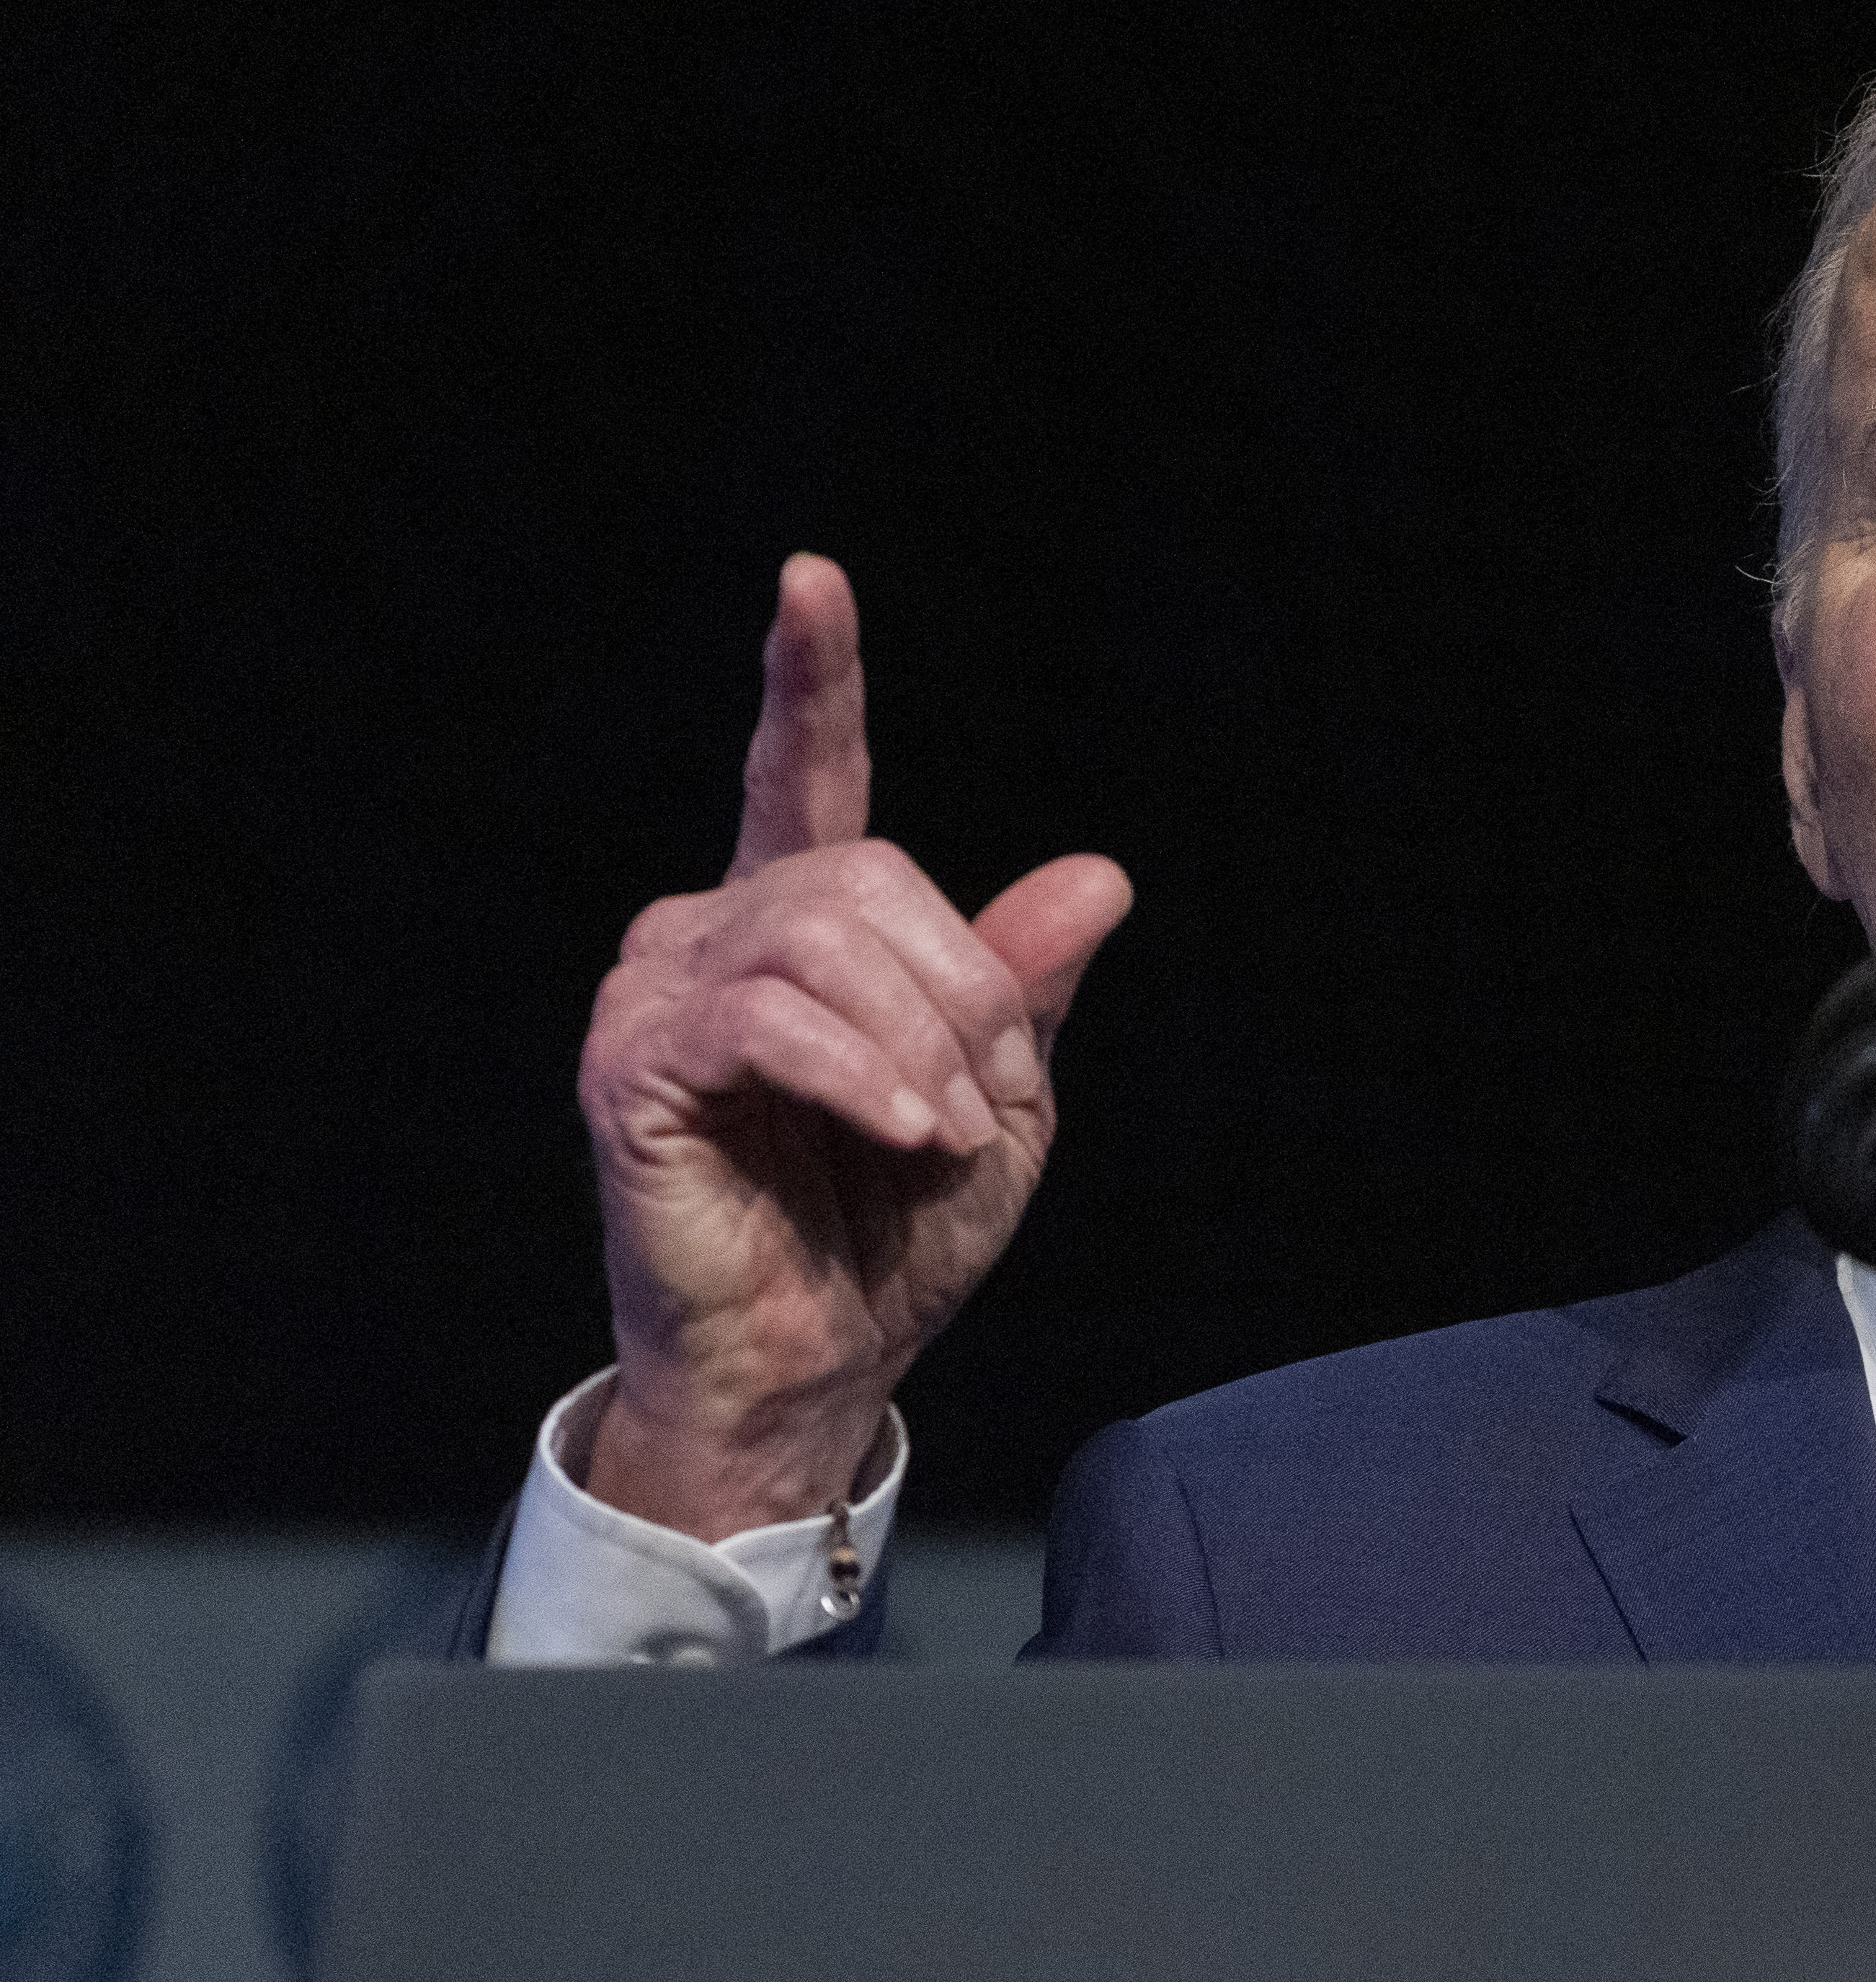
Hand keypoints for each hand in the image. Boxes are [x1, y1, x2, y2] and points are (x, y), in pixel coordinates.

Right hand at [575, 555, 1131, 1538]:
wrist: (816, 1361)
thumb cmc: (893, 1237)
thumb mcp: (1004, 1102)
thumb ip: (1028, 990)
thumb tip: (1097, 877)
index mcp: (799, 930)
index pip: (804, 776)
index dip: (811, 680)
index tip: (810, 580)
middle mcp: (709, 933)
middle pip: (861, 873)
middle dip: (958, 988)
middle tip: (979, 1105)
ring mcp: (653, 989)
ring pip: (818, 935)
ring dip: (918, 1042)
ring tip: (940, 1135)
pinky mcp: (631, 1062)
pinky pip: (766, 1016)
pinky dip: (862, 1073)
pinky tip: (904, 1131)